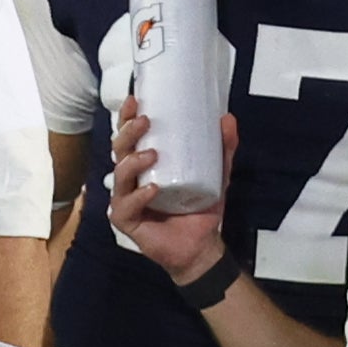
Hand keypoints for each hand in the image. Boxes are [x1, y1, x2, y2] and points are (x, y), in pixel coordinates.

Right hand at [108, 96, 231, 282]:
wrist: (200, 246)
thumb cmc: (200, 208)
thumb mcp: (216, 174)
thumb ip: (222, 149)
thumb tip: (228, 118)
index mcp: (144, 164)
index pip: (130, 137)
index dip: (127, 118)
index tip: (135, 100)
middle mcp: (131, 179)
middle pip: (119, 150)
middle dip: (128, 133)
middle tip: (145, 121)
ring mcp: (126, 200)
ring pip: (119, 176)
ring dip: (133, 162)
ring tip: (152, 154)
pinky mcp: (126, 221)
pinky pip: (125, 206)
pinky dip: (139, 196)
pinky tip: (152, 189)